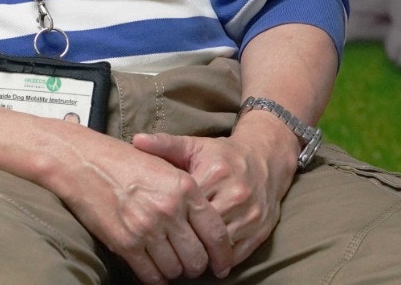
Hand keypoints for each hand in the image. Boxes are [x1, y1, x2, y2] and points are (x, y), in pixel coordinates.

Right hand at [50, 135, 234, 283]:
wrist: (81, 162)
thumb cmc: (120, 160)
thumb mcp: (162, 165)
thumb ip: (186, 192)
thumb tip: (204, 224)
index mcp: (184, 187)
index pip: (216, 233)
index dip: (223, 255)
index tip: (222, 265)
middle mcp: (169, 209)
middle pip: (197, 257)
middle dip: (197, 266)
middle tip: (191, 264)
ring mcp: (147, 228)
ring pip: (175, 269)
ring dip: (174, 271)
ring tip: (168, 262)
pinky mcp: (125, 243)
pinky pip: (150, 274)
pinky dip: (155, 277)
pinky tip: (152, 269)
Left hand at [132, 124, 295, 268]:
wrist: (264, 161)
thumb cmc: (222, 155)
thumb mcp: (194, 146)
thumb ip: (165, 144)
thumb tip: (136, 140)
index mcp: (215, 172)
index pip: (187, 202)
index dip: (170, 215)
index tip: (154, 223)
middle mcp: (236, 194)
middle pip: (203, 227)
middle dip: (184, 239)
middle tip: (165, 249)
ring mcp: (250, 214)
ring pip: (220, 244)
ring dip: (201, 254)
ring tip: (182, 259)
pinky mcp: (261, 230)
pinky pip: (238, 254)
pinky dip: (221, 261)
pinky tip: (205, 261)